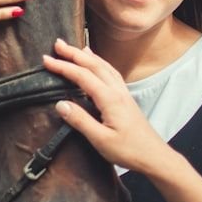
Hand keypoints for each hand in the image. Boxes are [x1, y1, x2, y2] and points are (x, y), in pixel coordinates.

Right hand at [42, 38, 170, 173]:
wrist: (155, 157)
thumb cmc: (129, 150)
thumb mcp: (101, 140)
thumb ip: (80, 120)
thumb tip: (59, 103)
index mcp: (109, 99)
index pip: (82, 76)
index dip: (63, 66)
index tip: (46, 60)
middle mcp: (117, 91)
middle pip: (94, 65)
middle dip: (74, 53)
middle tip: (57, 44)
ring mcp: (123, 93)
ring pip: (104, 66)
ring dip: (87, 56)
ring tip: (74, 48)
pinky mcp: (126, 98)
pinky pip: (111, 73)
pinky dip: (100, 63)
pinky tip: (97, 63)